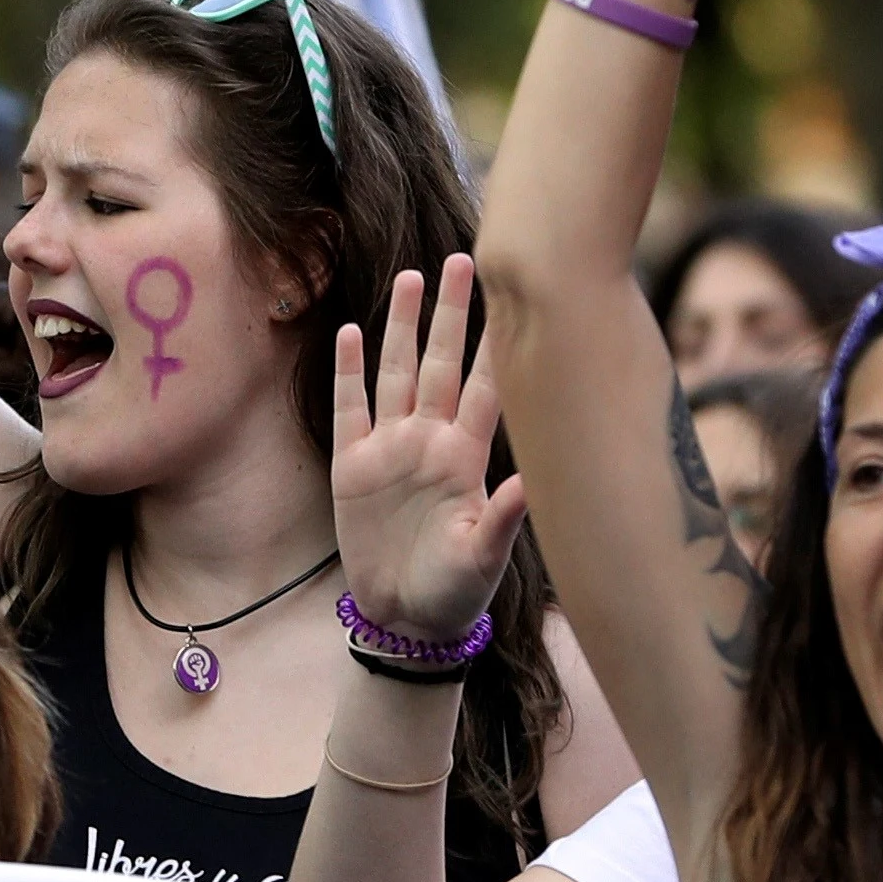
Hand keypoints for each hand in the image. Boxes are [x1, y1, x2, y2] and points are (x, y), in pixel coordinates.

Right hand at [329, 256, 525, 643]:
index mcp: (468, 458)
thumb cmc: (457, 593)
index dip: (499, 342)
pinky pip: (349, 408)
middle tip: (463, 260)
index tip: (515, 297)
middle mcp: (432, 441)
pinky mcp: (353, 466)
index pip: (489, 388)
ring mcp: (392, 450)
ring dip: (402, 326)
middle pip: (442, 362)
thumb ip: (504, 518)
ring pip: (397, 372)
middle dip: (451, 313)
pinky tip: (352, 333)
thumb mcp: (484, 558)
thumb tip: (533, 483)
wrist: (407, 621)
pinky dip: (350, 372)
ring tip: (410, 277)